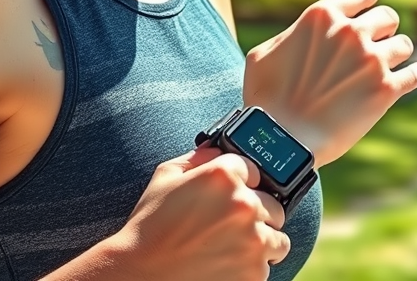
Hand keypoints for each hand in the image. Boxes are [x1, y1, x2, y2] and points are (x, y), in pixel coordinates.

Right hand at [118, 147, 287, 280]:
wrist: (139, 275)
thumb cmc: (149, 226)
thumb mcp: (166, 176)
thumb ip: (199, 157)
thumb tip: (217, 148)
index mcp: (223, 175)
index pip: (253, 169)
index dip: (242, 182)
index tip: (230, 195)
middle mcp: (243, 204)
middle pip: (272, 203)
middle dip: (255, 212)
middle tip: (229, 224)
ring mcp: (252, 239)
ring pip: (277, 236)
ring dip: (260, 240)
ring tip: (233, 246)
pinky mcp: (254, 272)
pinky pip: (268, 264)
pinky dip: (252, 266)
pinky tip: (226, 263)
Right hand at [243, 0, 416, 167]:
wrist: (283, 141)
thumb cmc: (267, 100)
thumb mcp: (264, 54)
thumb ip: (291, 36)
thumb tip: (302, 35)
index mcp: (321, 17)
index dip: (368, 1)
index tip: (370, 9)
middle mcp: (350, 32)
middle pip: (388, 17)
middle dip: (383, 30)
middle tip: (376, 45)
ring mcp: (371, 60)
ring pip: (404, 44)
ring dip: (397, 53)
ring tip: (388, 65)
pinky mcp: (386, 90)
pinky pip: (416, 73)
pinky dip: (414, 75)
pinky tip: (409, 78)